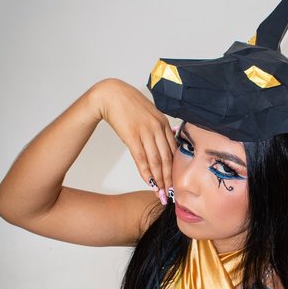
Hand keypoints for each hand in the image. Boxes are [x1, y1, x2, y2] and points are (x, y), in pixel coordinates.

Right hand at [90, 78, 175, 195]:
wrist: (111, 95)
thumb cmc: (129, 105)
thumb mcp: (149, 114)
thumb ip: (158, 129)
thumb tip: (165, 144)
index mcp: (164, 123)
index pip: (174, 151)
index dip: (175, 169)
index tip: (176, 182)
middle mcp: (158, 128)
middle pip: (167, 158)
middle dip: (169, 178)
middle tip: (171, 194)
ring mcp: (146, 132)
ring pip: (156, 161)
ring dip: (159, 179)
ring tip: (160, 192)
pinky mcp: (132, 135)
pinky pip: (141, 158)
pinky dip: (146, 172)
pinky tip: (149, 182)